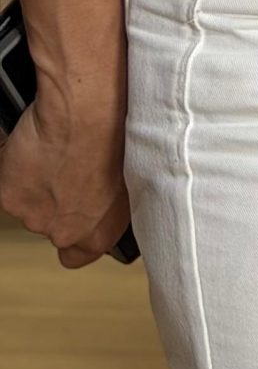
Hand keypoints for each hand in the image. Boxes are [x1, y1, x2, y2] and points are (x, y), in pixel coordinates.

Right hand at [0, 98, 129, 267]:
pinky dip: (20, 168)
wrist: (86, 113)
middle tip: (70, 168)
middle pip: (54, 223)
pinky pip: (13, 185)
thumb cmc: (116, 133)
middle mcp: (64, 232)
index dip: (78, 234)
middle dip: (59, 199)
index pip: (80, 255)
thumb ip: (117, 197)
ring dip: (40, 183)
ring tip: (58, 151)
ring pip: (31, 204)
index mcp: (100, 232)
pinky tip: (39, 146)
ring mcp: (33, 217)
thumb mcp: (133, 172)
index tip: (80, 217)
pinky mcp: (10, 197)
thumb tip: (113, 195)